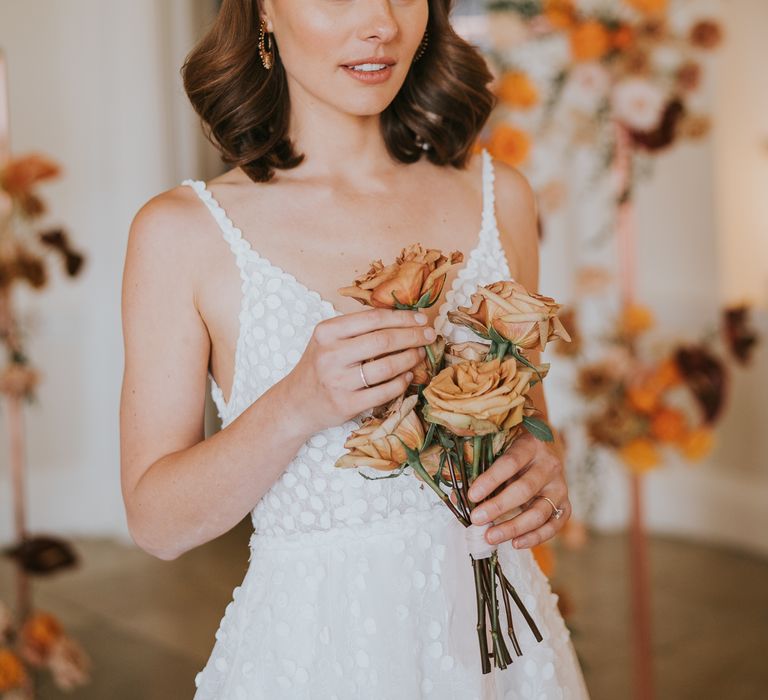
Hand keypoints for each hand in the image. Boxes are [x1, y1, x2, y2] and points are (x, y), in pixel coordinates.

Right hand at [287, 307, 434, 433]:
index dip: (402, 317)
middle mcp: (330, 355)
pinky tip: (408, 375)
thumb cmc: (319, 366)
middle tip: (430, 335)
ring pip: (387, 366)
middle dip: (413, 336)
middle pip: (383, 340)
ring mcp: (338, 381)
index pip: (373, 318)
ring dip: (411, 358)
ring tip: (421, 354)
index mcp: (327, 332)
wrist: (296, 403)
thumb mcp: (328, 340)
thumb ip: (358, 328)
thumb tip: (402, 317)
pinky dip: (401, 382)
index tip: (422, 318)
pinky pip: (384, 392)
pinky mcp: (346, 404)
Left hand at [459, 431, 571, 548]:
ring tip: (491, 537)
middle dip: (498, 507)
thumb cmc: (516, 449)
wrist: (548, 446)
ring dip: (514, 527)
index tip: (472, 496)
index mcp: (530, 445)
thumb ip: (481, 469)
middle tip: (476, 519)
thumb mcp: (501, 448)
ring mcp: (560, 486)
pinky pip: (554, 525)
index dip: (490, 480)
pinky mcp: (565, 504)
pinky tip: (515, 543)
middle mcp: (549, 465)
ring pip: (540, 512)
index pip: (510, 463)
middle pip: (525, 489)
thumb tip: (457, 499)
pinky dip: (535, 537)